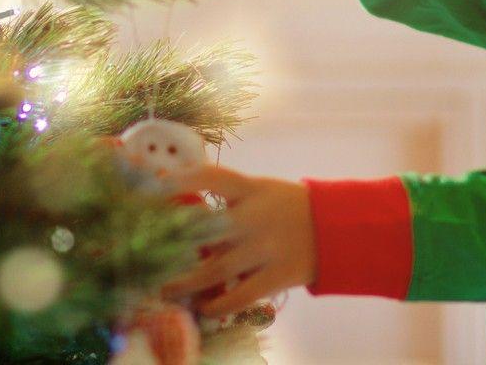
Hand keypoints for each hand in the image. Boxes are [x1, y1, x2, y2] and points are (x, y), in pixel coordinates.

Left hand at [161, 164, 315, 317]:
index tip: (153, 184)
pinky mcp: (276, 276)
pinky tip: (203, 308)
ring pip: (217, 268)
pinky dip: (219, 305)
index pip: (212, 177)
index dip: (181, 179)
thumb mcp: (261, 191)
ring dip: (187, 283)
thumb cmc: (288, 207)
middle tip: (148, 252)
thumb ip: (229, 201)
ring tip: (165, 290)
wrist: (337, 228)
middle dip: (174, 241)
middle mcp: (254, 217)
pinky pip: (241, 295)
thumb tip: (184, 214)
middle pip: (207, 228)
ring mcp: (265, 248)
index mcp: (250, 189)